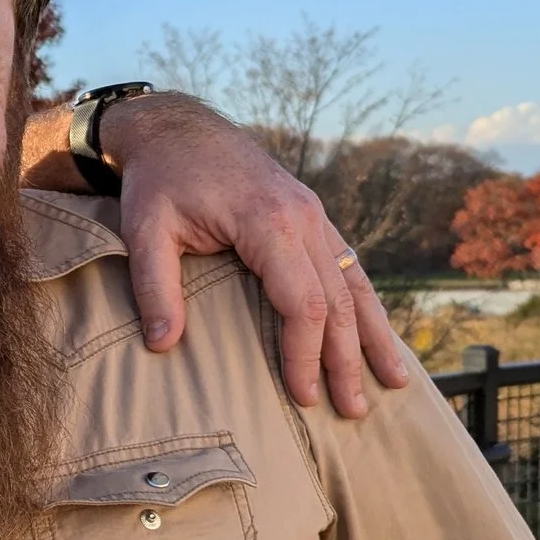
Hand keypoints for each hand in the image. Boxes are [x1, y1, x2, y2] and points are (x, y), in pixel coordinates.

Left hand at [102, 95, 412, 416]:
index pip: (302, 304)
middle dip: (347, 360)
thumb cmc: (159, 179)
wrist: (176, 127)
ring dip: (373, 335)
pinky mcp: (312, 215)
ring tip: (395, 382)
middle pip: (337, 302)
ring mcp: (315, 214)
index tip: (303, 397)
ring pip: (355, 283)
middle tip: (353, 412)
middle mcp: (305, 218)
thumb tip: (163, 346)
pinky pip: (347, 264)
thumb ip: (156, 287)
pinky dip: (364, 303)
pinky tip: (377, 332)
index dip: (305, 355)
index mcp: (270, 222)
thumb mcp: (145, 230)